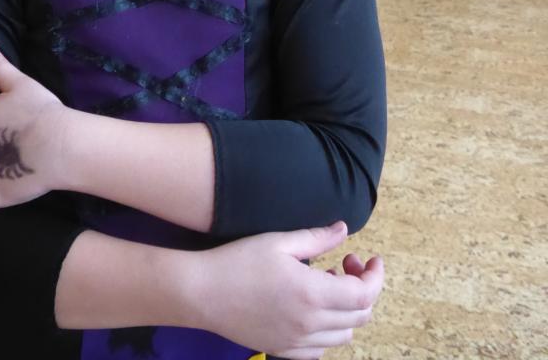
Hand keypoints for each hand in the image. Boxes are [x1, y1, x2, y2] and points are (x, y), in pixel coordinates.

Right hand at [192, 223, 383, 358]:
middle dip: (363, 288)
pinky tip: (312, 308)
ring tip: (326, 284)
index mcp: (312, 293)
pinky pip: (321, 348)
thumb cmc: (239, 260)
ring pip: (344, 334)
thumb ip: (317, 238)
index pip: (365, 294)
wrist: (203, 293)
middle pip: (360, 316)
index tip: (370, 258)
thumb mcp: (279, 241)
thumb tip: (344, 230)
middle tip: (344, 263)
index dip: (375, 276)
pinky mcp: (283, 351)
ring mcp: (297, 342)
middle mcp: (310, 324)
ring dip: (347, 310)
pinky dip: (328, 330)